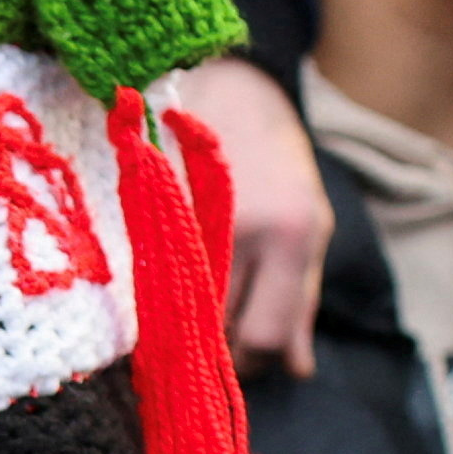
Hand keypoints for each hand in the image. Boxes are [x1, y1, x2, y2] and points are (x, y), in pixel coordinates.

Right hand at [157, 54, 330, 375]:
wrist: (222, 82)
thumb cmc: (272, 157)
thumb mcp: (308, 223)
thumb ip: (302, 300)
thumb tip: (297, 371)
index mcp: (288, 235)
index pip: (264, 336)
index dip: (254, 362)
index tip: (244, 362)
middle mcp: (237, 231)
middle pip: (219, 336)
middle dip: (218, 354)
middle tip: (214, 341)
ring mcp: (185, 221)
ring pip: (179, 317)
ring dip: (185, 329)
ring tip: (190, 310)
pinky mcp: (145, 213)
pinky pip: (146, 285)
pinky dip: (155, 299)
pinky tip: (161, 284)